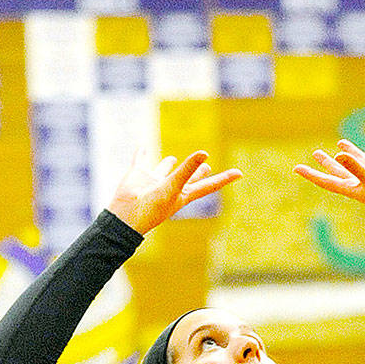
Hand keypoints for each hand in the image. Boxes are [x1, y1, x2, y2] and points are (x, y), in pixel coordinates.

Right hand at [108, 150, 240, 235]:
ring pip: (164, 170)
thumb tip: (205, 153)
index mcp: (183, 195)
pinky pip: (140, 161)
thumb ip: (187, 171)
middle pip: (188, 178)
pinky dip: (141, 154)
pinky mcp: (137, 175)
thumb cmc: (151, 207)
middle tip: (207, 166)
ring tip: (174, 159)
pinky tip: (142, 147)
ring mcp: (153, 181)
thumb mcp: (172, 188)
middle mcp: (170, 188)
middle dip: (197, 173)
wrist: (124, 217)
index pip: (209, 185)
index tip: (240, 173)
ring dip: (168, 165)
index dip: (224, 179)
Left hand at [294, 125, 364, 220]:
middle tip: (315, 154)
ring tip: (341, 141)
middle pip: (340, 171)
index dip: (312, 175)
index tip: (296, 168)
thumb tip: (338, 153)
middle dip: (328, 163)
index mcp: (355, 189)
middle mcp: (363, 181)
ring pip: (359, 160)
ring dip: (350, 151)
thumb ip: (357, 168)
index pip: (328, 181)